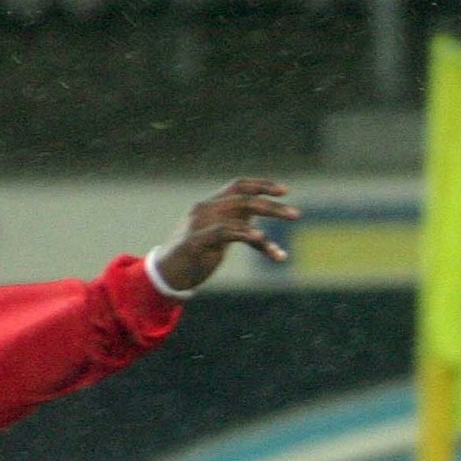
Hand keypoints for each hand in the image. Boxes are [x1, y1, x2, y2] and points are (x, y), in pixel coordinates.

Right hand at [152, 178, 300, 292]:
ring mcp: (199, 223)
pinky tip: (263, 240)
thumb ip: (238, 231)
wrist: (164, 275)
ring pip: (238, 210)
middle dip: (272, 206)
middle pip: (244, 197)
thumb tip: (262, 235)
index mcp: (210, 206)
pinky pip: (225, 231)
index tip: (285, 191)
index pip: (239, 185)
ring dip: (266, 218)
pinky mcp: (195, 242)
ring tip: (281, 237)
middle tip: (296, 215)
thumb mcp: (219, 242)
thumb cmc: (194, 258)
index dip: (262, 185)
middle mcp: (205, 209)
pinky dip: (246, 233)